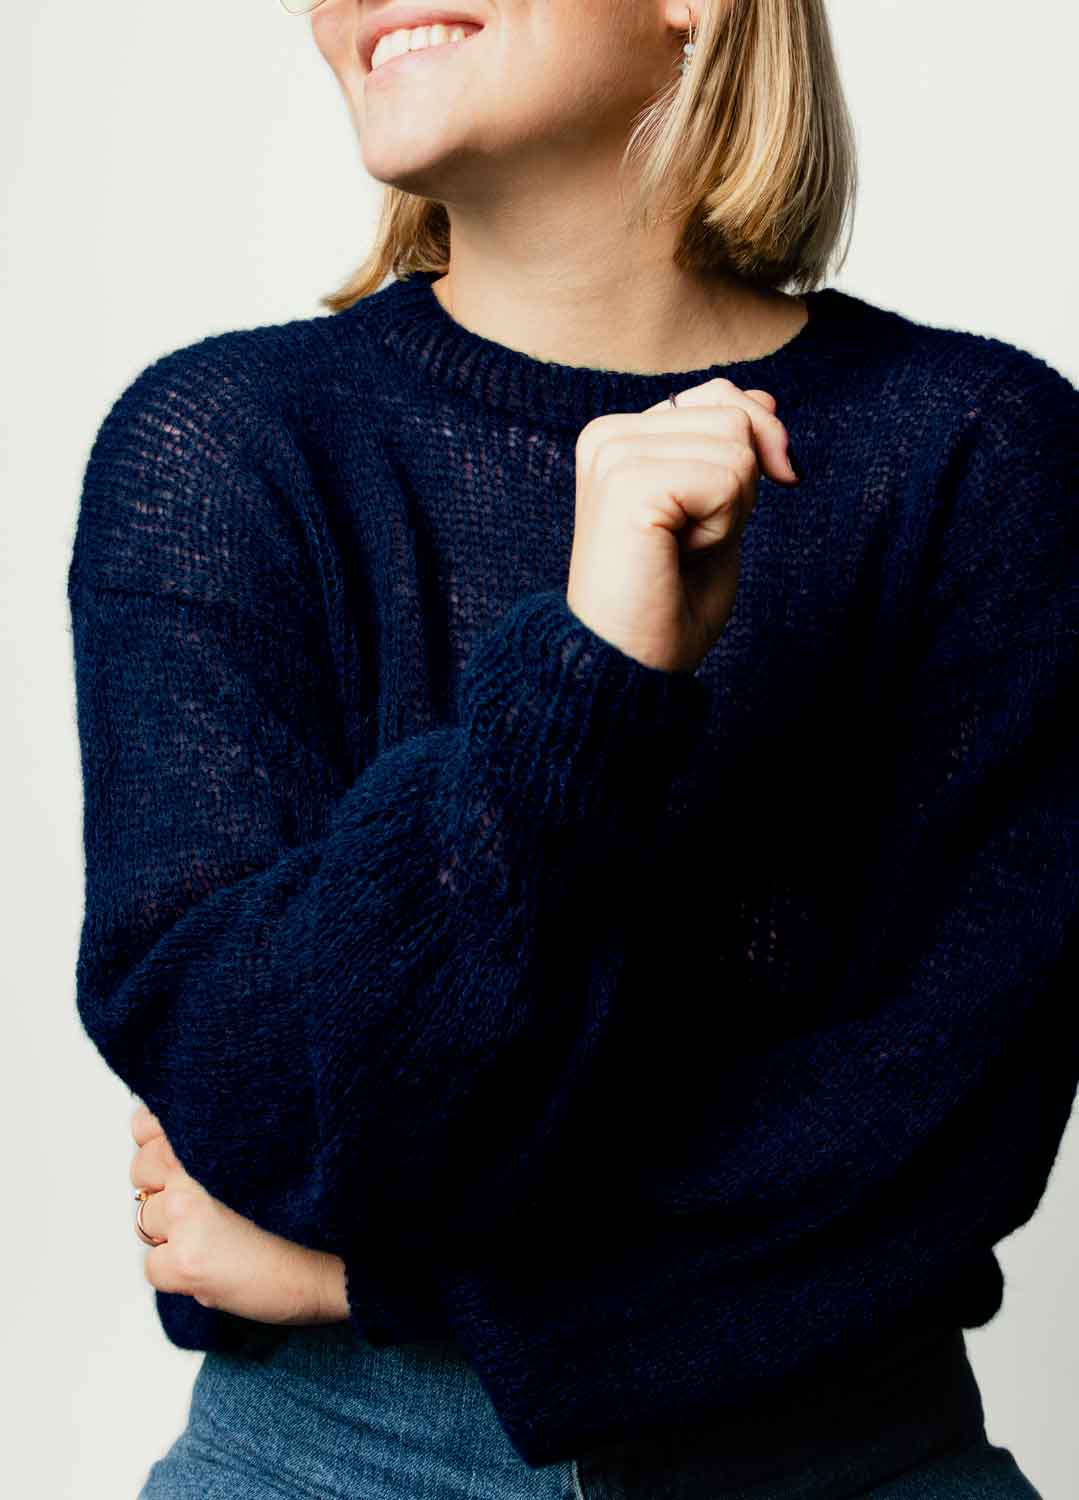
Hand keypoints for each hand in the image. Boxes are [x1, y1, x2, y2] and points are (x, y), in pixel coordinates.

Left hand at [129, 1101, 347, 1324]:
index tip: (177, 1152)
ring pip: (146, 1220)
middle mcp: (190, 1169)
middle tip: (202, 1200)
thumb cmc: (316, 1201)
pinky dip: (176, 1270)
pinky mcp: (185, 1264)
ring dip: (172, 1230)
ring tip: (216, 1234)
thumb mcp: (273, 1144)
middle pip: (142, 1170)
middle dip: (164, 1185)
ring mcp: (183, 1217)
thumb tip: (179, 1136)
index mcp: (212, 1131)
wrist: (342, 1255)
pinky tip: (213, 1264)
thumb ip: (226, 1136)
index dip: (159, 1139)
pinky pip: (152, 1266)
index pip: (146, 1124)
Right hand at [567, 379, 797, 673]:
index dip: (750, 455)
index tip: (712, 521)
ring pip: (738, 444)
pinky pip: (728, 479)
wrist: (631, 665)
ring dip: (730, 512)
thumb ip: (735, 446)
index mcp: (621, 436)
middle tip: (685, 545)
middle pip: (735, 416)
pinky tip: (674, 557)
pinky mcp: (627, 483)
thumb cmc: (671, 602)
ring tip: (677, 551)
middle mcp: (609, 435)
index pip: (721, 397)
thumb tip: (767, 399)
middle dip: (739, 490)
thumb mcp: (718, 508)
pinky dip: (721, 529)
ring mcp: (613, 454)